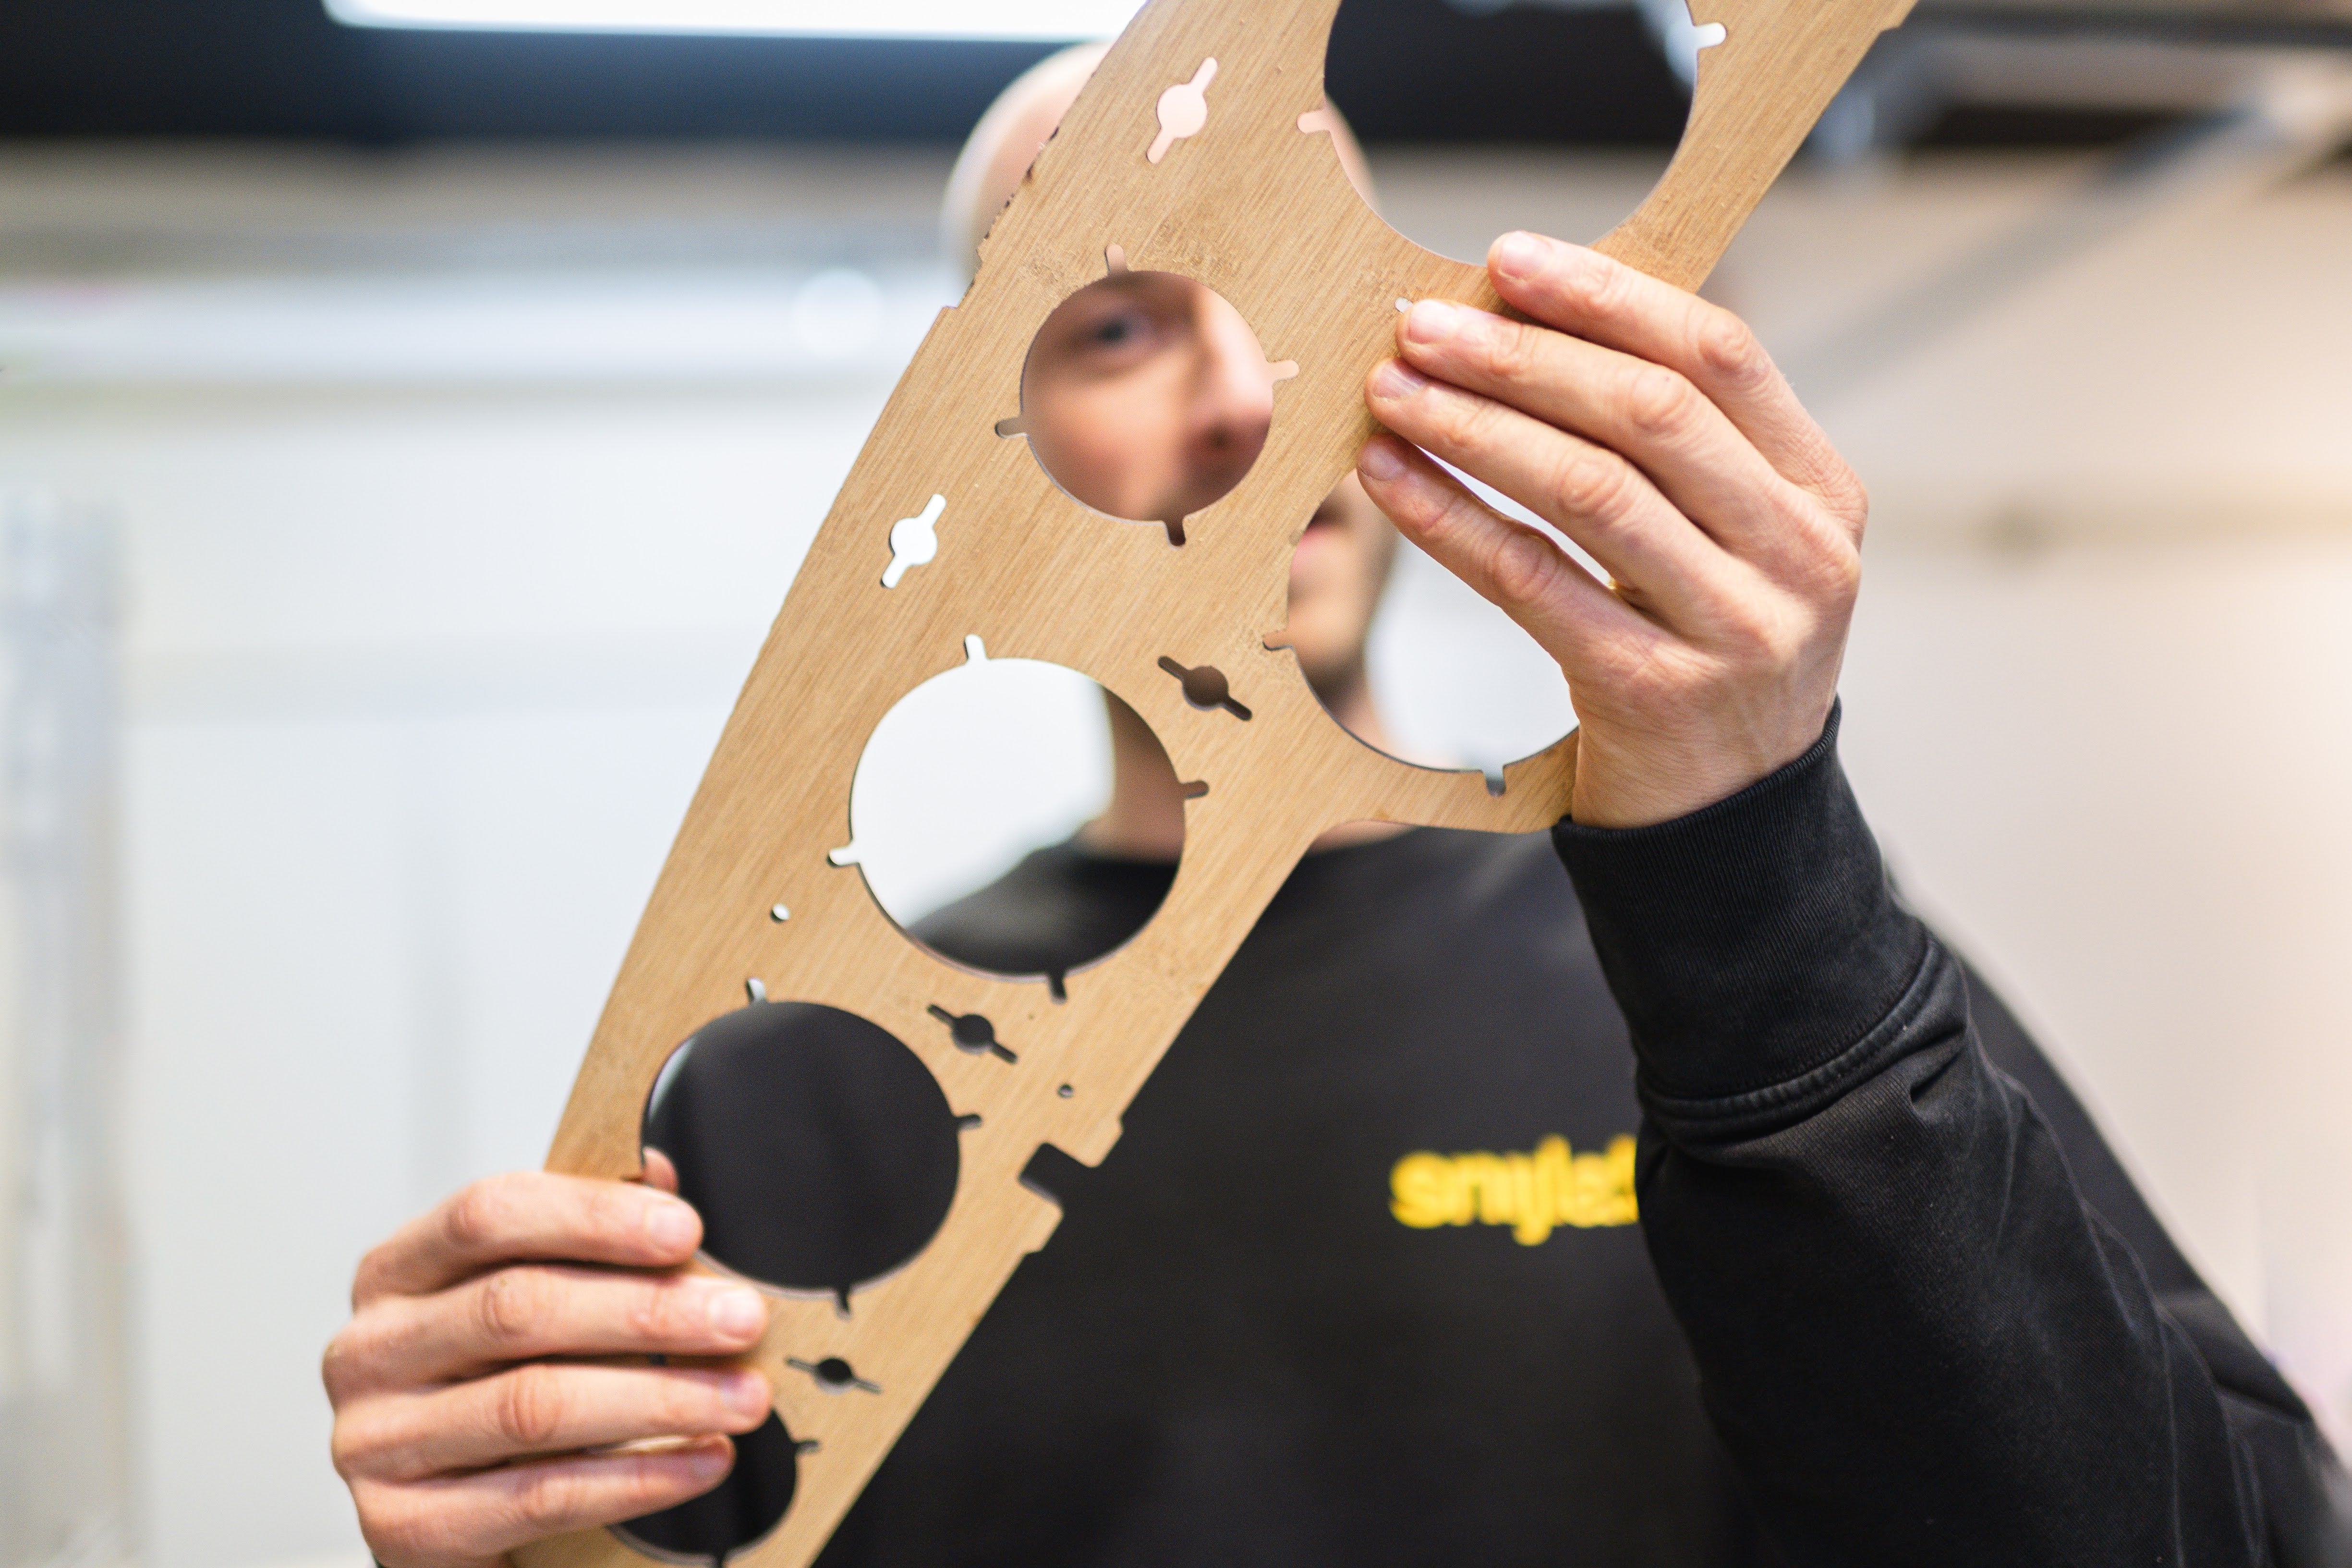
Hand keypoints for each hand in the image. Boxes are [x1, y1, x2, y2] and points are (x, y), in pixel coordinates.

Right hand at [324, 1152, 771, 1567]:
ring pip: (534, 1405)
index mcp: (398, 1272)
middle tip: (740, 1318)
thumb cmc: (495, 1385)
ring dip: (659, 1398)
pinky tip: (702, 1459)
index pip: (490, 1215)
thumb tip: (664, 1175)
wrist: (450, 1513)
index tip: (686, 1230)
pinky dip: (637, 1478)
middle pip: (519, 1309)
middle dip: (648, 1311)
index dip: (594, 1216)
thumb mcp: (531, 1299)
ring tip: (741, 1396)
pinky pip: (539, 1496)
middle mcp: (373, 1350)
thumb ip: (586, 1237)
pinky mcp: (404, 1528)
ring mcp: (378, 1442)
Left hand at [1358, 231, 1866, 828]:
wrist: (1734, 820)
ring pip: (1590, 490)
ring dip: (1475, 428)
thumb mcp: (1737, 542)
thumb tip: (1535, 324)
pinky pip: (1533, 582)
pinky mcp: (1652, 692)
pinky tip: (1391, 481)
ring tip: (1392, 392)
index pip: (1720, 356)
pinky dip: (1452, 522)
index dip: (1610, 295)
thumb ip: (1677, 448)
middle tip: (1422, 325)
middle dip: (1523, 355)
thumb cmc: (1712, 652)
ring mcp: (1733, 628)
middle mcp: (1795, 555)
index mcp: (1821, 493)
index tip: (1510, 258)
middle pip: (1649, 413)